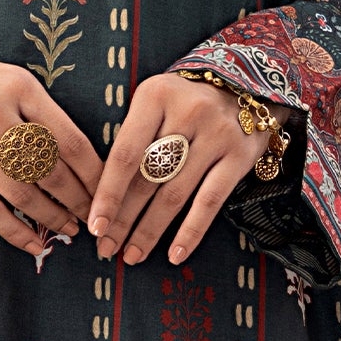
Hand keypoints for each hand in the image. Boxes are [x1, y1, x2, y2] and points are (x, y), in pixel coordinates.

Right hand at [0, 48, 103, 263]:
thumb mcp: (12, 81)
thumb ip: (42, 114)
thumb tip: (83, 163)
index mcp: (20, 88)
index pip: (70, 140)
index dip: (94, 174)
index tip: (107, 194)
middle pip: (49, 169)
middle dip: (77, 199)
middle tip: (93, 218)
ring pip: (21, 191)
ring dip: (50, 217)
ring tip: (68, 229)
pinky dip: (14, 230)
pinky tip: (35, 245)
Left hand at [88, 68, 268, 266]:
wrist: (246, 84)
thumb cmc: (184, 101)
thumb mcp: (154, 102)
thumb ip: (132, 138)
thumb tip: (101, 196)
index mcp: (155, 96)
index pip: (125, 154)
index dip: (107, 194)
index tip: (94, 226)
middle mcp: (188, 112)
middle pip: (147, 178)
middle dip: (123, 219)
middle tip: (106, 247)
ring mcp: (217, 135)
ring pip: (175, 195)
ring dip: (150, 231)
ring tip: (131, 256)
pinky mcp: (240, 156)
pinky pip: (210, 201)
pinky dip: (191, 232)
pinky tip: (175, 255)